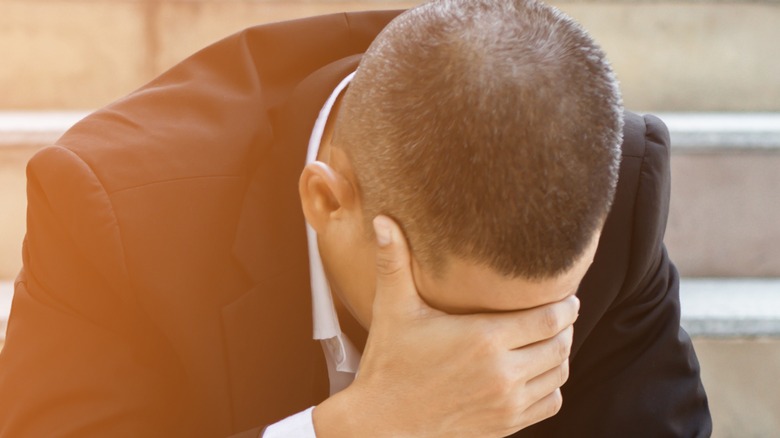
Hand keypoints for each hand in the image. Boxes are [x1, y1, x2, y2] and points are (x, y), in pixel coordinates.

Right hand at [314, 215, 578, 436]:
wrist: (381, 425)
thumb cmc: (388, 364)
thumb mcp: (393, 310)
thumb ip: (394, 262)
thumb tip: (384, 220)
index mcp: (483, 339)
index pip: (549, 318)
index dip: (565, 305)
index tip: (566, 295)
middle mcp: (502, 373)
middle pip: (561, 344)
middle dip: (565, 327)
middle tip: (560, 313)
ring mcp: (506, 403)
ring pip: (559, 374)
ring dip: (560, 355)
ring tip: (551, 339)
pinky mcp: (505, 425)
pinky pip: (551, 404)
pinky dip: (552, 386)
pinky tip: (537, 372)